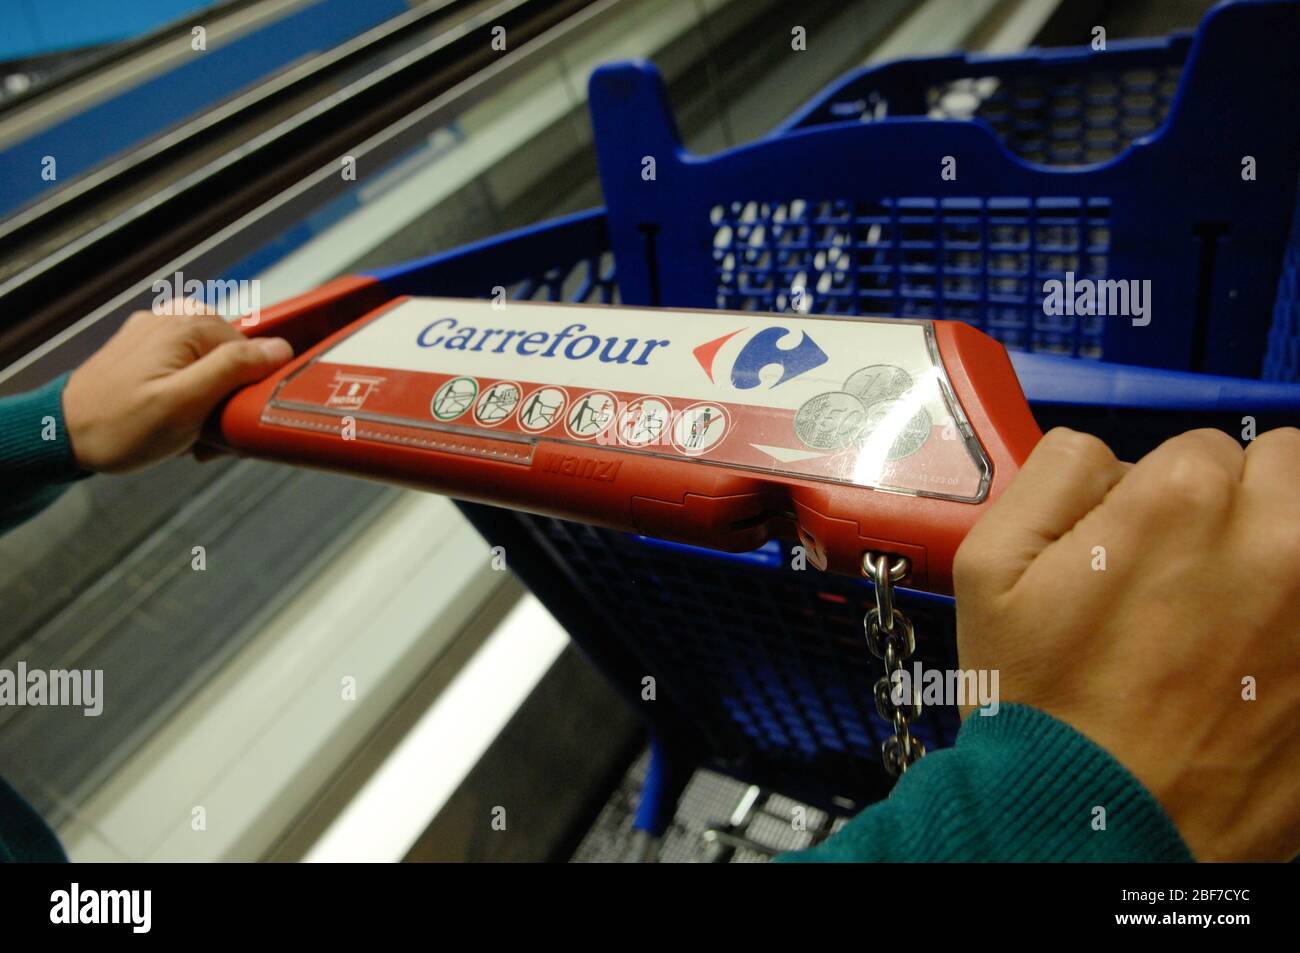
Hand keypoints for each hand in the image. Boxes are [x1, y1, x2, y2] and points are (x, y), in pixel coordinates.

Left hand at [62, 305, 292, 472]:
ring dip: (210, 401)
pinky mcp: (144, 349)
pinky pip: (187, 368)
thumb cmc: (119, 427)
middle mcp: (172, 319)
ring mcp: (155, 333)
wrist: (60, 436)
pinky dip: (190, 396)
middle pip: (233, 357)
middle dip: (229, 399)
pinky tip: (176, 420)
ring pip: (211, 365)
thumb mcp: (187, 402)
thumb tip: (279, 348)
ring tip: (189, 431)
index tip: (232, 424)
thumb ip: (234, 368)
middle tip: (208, 434)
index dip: (250, 391)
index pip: (254, 351)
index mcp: (187, 326)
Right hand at [954, 426, 1299, 860]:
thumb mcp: (989, 567)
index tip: (1135, 547)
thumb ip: (1052, 473)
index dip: (1159, 496)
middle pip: (1285, 469)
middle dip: (1238, 505)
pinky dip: (1293, 622)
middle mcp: (1274, 543)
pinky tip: (1253, 662)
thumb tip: (1105, 455)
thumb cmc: (1041, 706)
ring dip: (1278, 552)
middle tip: (1189, 571)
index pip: (1200, 447)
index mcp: (1180, 503)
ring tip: (1226, 618)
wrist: (1096, 826)